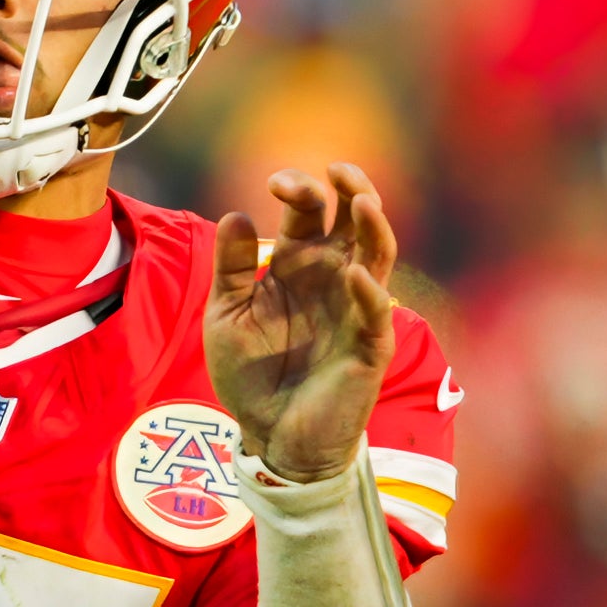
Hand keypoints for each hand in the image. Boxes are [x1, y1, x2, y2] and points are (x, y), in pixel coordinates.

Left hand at [207, 164, 397, 484]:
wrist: (270, 435)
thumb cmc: (251, 374)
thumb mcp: (227, 315)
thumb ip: (231, 267)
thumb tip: (237, 214)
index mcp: (297, 263)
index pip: (310, 210)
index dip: (299, 188)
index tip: (276, 183)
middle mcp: (332, 277)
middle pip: (355, 219)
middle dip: (351, 187)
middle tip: (336, 170)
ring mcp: (355, 308)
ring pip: (379, 254)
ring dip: (374, 227)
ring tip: (361, 201)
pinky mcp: (368, 346)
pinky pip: (376, 314)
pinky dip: (369, 293)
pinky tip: (353, 277)